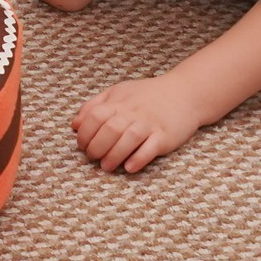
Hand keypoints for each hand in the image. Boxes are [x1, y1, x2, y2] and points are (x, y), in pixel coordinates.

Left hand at [72, 74, 206, 173]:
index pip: (95, 116)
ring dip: (114, 155)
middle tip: (93, 158)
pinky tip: (129, 167)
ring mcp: (150, 123)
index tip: (82, 146)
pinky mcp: (165, 135)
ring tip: (106, 166)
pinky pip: (151, 148)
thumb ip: (94, 105)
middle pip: (110, 129)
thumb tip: (75, 125)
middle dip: (97, 147)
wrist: (185, 93)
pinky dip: (139, 158)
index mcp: (119, 101)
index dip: (85, 133)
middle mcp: (133, 111)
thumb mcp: (118, 92)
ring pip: (129, 139)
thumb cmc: (147, 95)